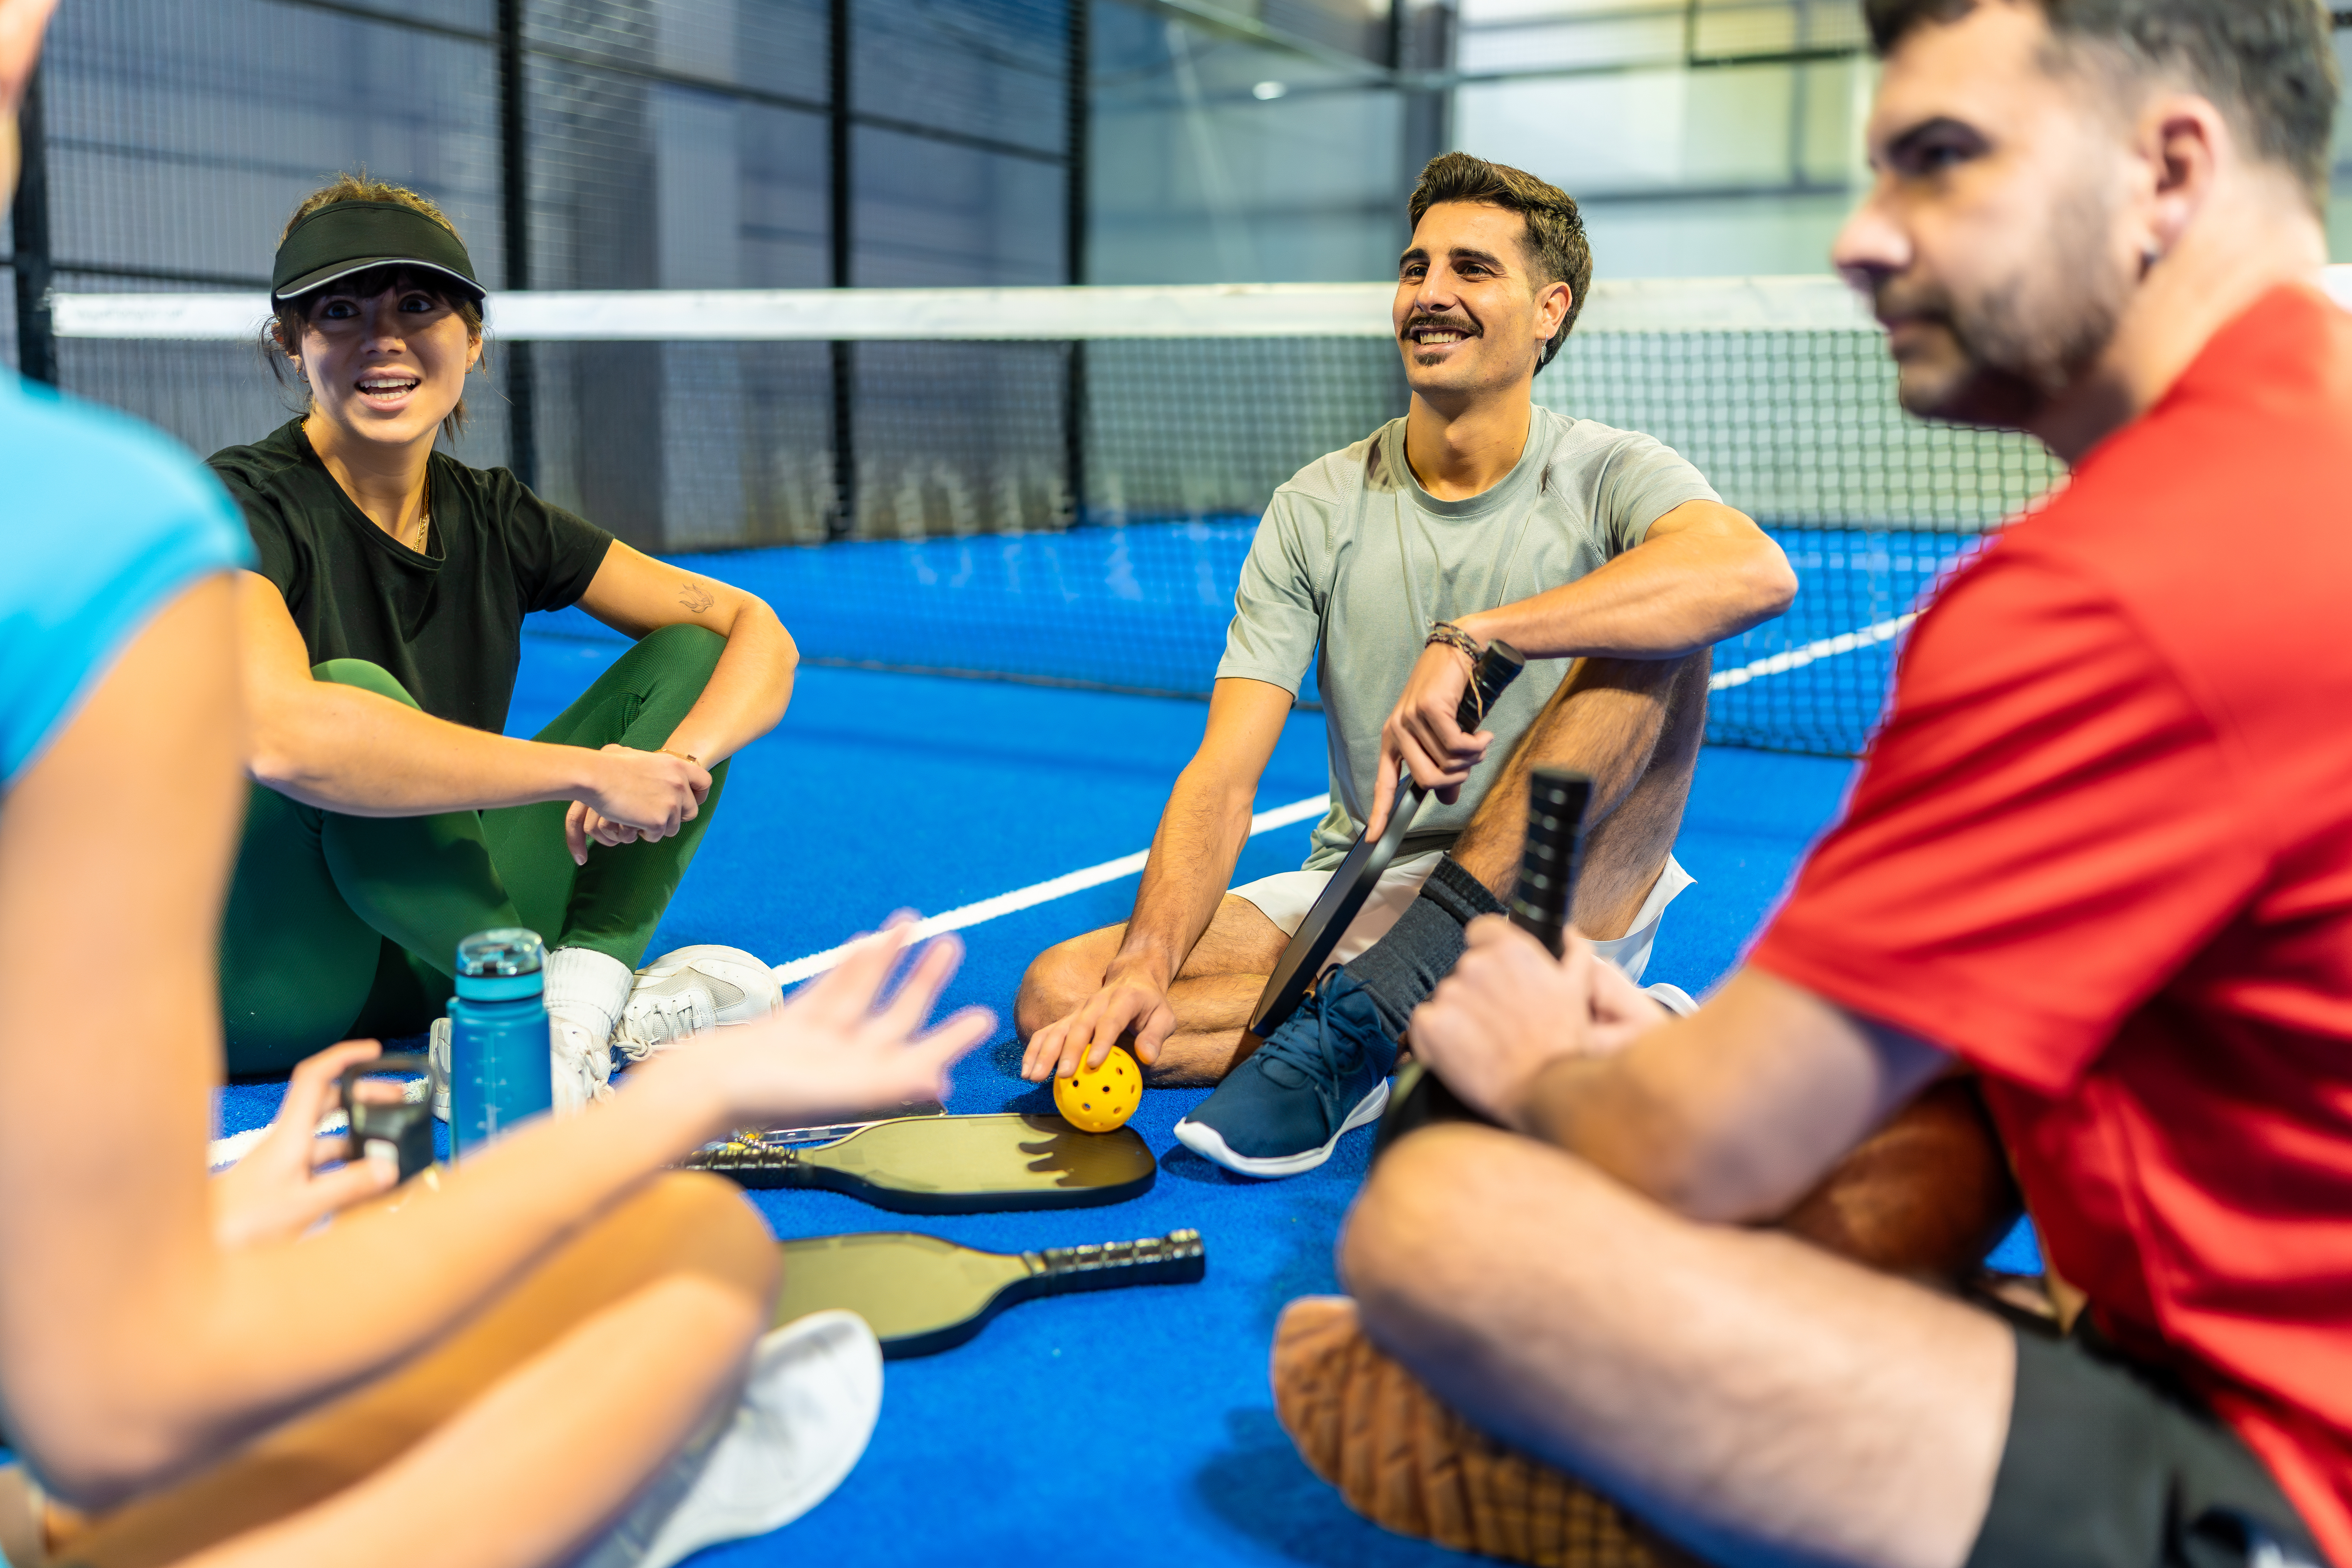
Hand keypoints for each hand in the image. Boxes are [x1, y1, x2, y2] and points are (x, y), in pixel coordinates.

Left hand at [211, 1040, 397, 1248]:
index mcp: (289, 1135)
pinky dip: (348, 1165)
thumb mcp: (302, 1206)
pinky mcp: (287, 1180)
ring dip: (361, 1137)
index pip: (315, 1077)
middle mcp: (288, 1141)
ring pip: (330, 1136)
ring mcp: (287, 1161)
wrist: (203, 1243)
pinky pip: (324, 1164)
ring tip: (391, 1149)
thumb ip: (348, 1187)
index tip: (373, 1051)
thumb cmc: (239, 1224)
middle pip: (330, 1102)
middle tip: (398, 1099)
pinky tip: (365, 1182)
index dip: (344, 1057)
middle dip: (365, 1096)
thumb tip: (388, 1167)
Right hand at [570, 745, 710, 863]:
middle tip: (657, 816)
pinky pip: (657, 835)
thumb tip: (663, 772)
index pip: (705, 782)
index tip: (689, 801)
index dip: (699, 795)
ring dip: (658, 827)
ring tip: (638, 818)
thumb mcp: (642, 757)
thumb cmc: (610, 765)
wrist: (596, 776)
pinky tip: (632, 823)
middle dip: (675, 817)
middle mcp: (679, 784)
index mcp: (677, 766)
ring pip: (673, 827)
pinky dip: (644, 833)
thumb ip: (659, 767)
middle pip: (691, 811)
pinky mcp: (658, 821)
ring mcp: (671, 803)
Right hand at [663, 917, 993, 1126]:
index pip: (921, 1057)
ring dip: (887, 960)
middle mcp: (848, 1066)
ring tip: (912, 921)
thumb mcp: (843, 1095)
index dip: (952, 1037)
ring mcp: (818, 1045)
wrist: (703, 1091)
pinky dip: (848, 968)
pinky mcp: (790, 1026)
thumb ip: (895, 1087)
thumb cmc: (770, 1099)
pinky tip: (867, 942)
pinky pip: (828, 990)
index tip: (983, 1016)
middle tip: (953, 945)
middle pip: (898, 1018)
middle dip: (925, 983)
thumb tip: (941, 1082)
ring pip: (863, 994)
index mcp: (866, 1087)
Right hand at [1021, 964, 1176, 1081]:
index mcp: (1123, 1000)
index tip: (1094, 1064)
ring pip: (1056, 1030)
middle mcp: (1095, 1004)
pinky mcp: (1067, 1019)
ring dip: (1043, 1053)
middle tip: (1063, 1075)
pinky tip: (1026, 1071)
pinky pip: (1046, 1033)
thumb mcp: (1163, 1016)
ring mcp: (1078, 1011)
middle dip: (1069, 1051)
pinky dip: (1034, 1051)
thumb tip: (1148, 1058)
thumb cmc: (1149, 1003)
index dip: (1101, 1042)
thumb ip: (1155, 1036)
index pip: (1110, 1021)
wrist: (1130, 977)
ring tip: (1032, 1076)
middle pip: (1079, 1027)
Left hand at [1364, 642, 1492, 838]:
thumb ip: (1444, 767)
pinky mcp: (1429, 708)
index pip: (1382, 782)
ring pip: (1446, 763)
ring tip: (1479, 741)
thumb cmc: (1453, 695)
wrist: (1462, 652)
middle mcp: (1397, 729)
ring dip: (1472, 758)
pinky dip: (1477, 745)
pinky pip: (1457, 746)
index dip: (1378, 811)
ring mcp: (1410, 718)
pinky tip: (1484, 734)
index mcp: (1394, 739)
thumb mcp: (1445, 735)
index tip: (1371, 837)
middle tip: (1472, 761)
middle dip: (1457, 777)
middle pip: (1427, 780)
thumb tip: (1449, 798)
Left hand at [1409, 919, 1670, 1128]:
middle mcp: (1476, 965)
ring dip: (1460, 1015)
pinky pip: (1425, 1022)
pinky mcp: (1431, 1025)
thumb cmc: (1564, 1044)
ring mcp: (1450, 994)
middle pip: (1465, 969)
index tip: (1497, 977)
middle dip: (1479, 990)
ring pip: (1447, 997)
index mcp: (1510, 950)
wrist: (1545, 1090)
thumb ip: (1572, 953)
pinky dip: (1437, 1037)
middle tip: (1500, 1021)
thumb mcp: (1579, 989)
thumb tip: (1567, 933)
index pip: (1481, 930)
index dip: (1488, 951)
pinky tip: (1462, 1053)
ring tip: (1485, 1042)